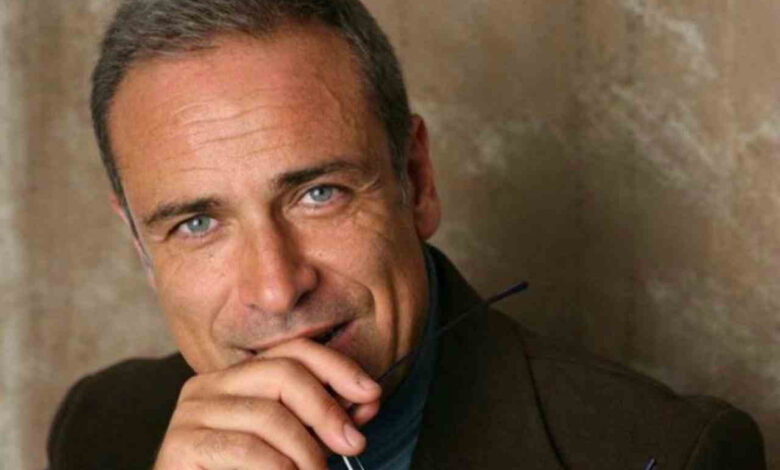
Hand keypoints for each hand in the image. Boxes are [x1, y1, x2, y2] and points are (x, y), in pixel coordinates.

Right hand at [152, 339, 381, 469]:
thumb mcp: (296, 443)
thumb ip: (325, 420)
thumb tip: (368, 400)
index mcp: (236, 378)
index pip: (292, 352)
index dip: (337, 367)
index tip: (372, 393)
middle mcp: (208, 385)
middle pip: (282, 373)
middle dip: (326, 408)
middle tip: (353, 444)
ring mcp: (190, 413)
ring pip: (269, 415)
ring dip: (306, 451)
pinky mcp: (180, 446)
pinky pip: (246, 448)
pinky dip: (279, 468)